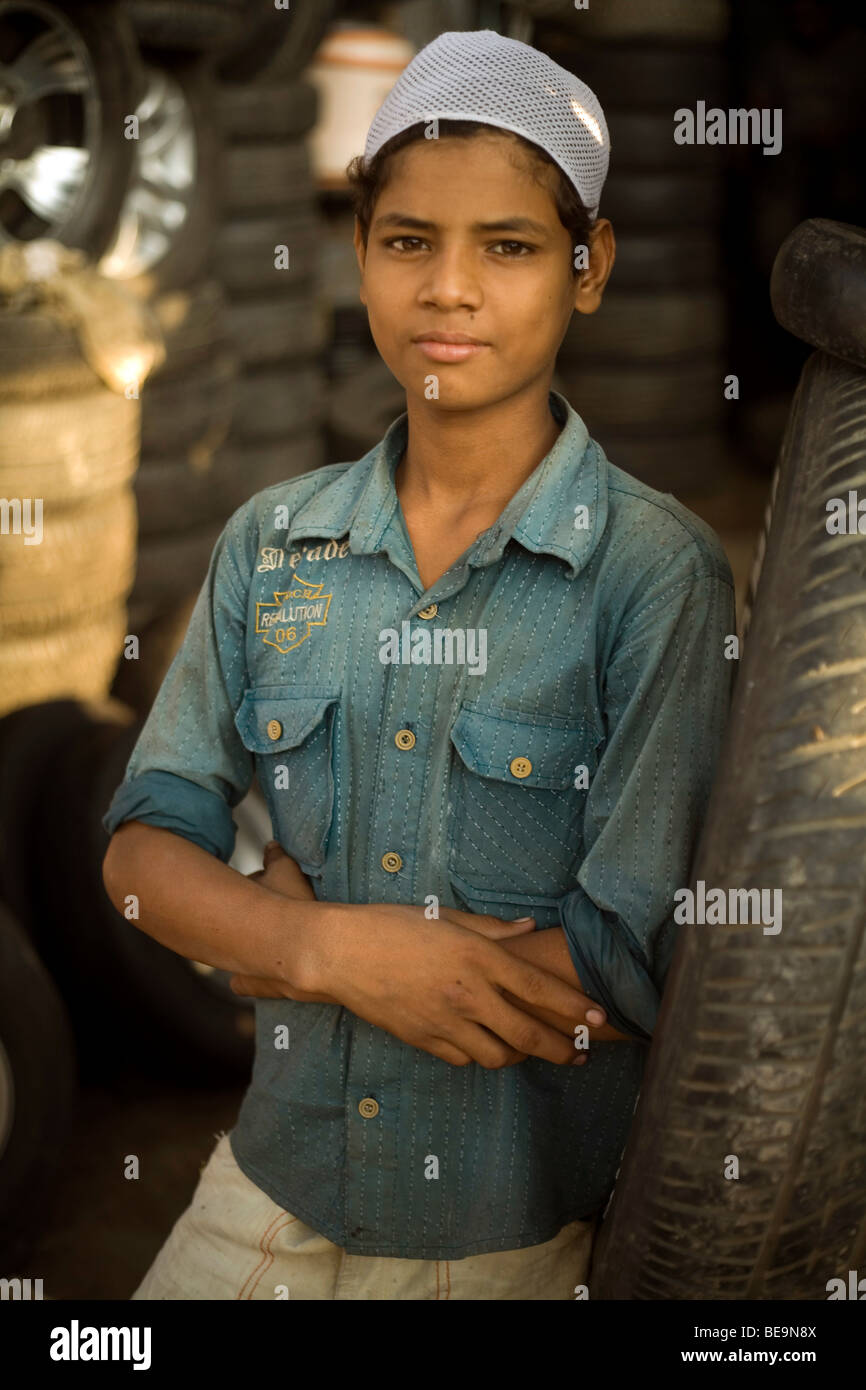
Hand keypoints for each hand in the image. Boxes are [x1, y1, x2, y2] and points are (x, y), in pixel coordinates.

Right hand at [234, 843, 604, 1064]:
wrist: (340, 953)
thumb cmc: (392, 926)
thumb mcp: (445, 917)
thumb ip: (492, 929)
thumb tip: (528, 929)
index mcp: (478, 958)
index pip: (539, 988)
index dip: (573, 1007)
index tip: (598, 1018)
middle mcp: (467, 994)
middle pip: (528, 1034)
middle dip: (561, 1049)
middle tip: (580, 1054)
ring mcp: (445, 1022)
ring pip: (498, 1055)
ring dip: (520, 1055)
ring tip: (531, 1049)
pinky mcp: (424, 1040)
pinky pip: (464, 1059)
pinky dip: (480, 1055)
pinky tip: (485, 1045)